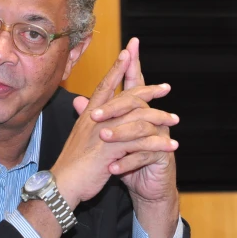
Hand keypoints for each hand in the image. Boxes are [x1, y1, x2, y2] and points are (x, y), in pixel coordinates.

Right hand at [51, 49, 170, 209]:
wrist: (62, 184)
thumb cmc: (71, 163)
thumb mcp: (79, 137)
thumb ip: (86, 119)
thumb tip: (82, 104)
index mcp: (88, 115)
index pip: (104, 86)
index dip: (116, 69)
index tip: (128, 53)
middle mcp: (95, 119)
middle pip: (125, 97)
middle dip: (147, 89)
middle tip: (166, 87)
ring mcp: (103, 132)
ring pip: (137, 118)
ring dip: (159, 117)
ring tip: (175, 120)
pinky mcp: (110, 149)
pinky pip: (141, 142)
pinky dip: (158, 143)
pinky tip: (171, 146)